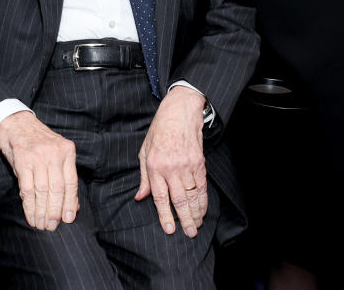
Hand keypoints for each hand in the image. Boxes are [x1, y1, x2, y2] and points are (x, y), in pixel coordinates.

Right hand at [0, 111, 78, 230]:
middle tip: (52, 226)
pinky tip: (31, 215)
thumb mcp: (56, 153)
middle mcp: (54, 153)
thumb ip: (65, 176)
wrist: (17, 123)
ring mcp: (38, 157)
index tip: (68, 219)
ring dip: (42, 212)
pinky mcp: (22, 161)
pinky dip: (29, 206)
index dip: (70, 203)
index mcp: (67, 151)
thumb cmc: (39, 142)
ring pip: (42, 191)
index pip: (71, 182)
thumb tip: (74, 205)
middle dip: (55, 211)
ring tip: (41, 225)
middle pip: (57, 189)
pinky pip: (27, 189)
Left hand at [135, 87, 206, 237]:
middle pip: (178, 200)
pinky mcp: (199, 162)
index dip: (165, 215)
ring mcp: (187, 165)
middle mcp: (171, 168)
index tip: (170, 229)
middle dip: (184, 220)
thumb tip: (140, 197)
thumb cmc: (160, 130)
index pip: (160, 197)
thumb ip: (143, 177)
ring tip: (197, 226)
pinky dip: (203, 200)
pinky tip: (203, 209)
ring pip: (192, 196)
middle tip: (189, 233)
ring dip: (196, 213)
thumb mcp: (144, 151)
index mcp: (154, 166)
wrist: (180, 111)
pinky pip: (202, 186)